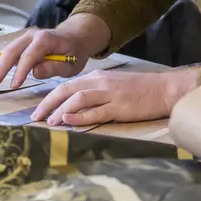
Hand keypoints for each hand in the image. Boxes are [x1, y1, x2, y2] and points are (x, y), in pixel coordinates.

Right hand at [0, 15, 108, 87]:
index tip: (14, 86)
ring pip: (4, 53)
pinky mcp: (19, 45)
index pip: (29, 55)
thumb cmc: (74, 52)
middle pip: (12, 51)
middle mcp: (31, 36)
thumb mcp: (71, 63)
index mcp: (45, 39)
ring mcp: (23, 40)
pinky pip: (4, 55)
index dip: (20, 71)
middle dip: (0, 68)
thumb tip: (35, 72)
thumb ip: (54, 67)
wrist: (74, 37)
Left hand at [34, 68, 199, 126]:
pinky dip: (79, 116)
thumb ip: (96, 93)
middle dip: (47, 104)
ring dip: (60, 111)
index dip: (50, 98)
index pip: (67, 86)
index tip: (40, 111)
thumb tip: (75, 107)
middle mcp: (100, 83)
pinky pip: (95, 111)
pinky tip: (69, 122)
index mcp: (97, 77)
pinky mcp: (119, 107)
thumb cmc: (141, 90)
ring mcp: (109, 94)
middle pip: (66, 90)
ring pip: (77, 99)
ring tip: (50, 122)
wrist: (165, 89)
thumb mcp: (114, 86)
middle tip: (35, 117)